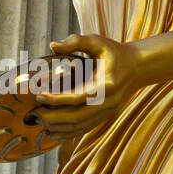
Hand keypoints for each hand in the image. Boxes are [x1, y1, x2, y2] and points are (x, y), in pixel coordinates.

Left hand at [30, 33, 144, 138]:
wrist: (137, 67)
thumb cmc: (115, 52)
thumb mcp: (98, 41)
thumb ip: (76, 41)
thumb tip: (53, 45)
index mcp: (106, 85)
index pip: (77, 97)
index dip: (56, 99)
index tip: (39, 96)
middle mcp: (109, 102)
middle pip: (77, 117)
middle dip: (53, 117)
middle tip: (34, 114)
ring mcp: (108, 112)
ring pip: (80, 126)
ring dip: (58, 127)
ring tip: (40, 123)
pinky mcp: (106, 116)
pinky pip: (85, 128)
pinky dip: (68, 133)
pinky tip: (53, 133)